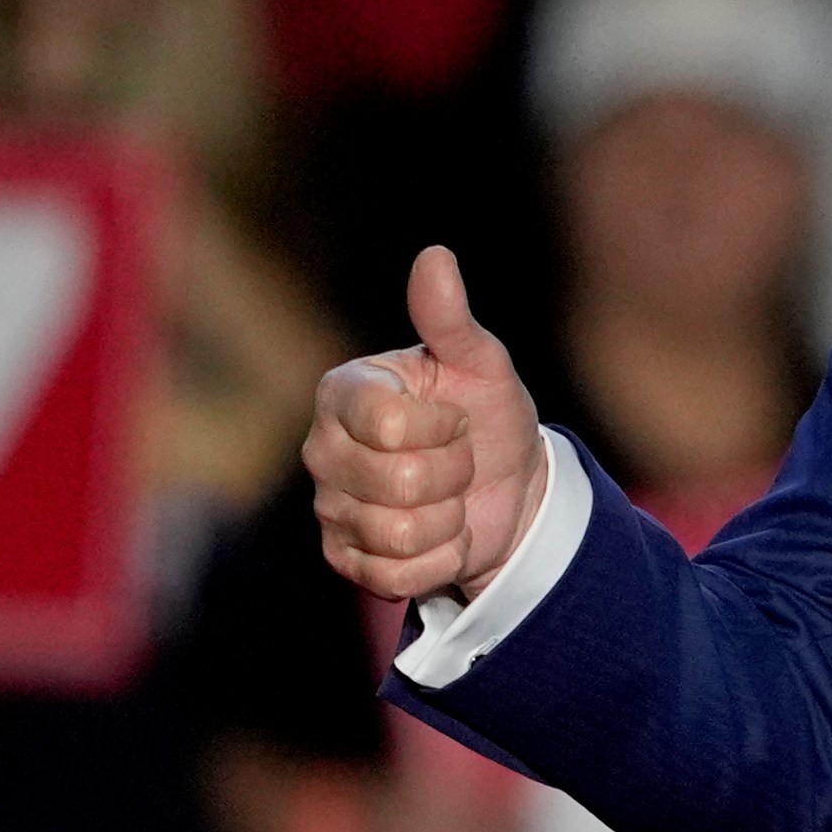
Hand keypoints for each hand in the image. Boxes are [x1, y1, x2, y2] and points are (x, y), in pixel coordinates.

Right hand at [302, 247, 545, 600]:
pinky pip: (394, 576)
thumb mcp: (481, 364)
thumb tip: (435, 256)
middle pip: (396, 484)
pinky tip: (441, 534)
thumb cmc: (487, 414)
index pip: (388, 425)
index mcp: (346, 391)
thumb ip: (452, 318)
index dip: (442, 428)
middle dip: (453, 475)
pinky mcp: (344, 559)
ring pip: (398, 533)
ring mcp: (329, 508)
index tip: (455, 417)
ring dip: (448, 519)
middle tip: (457, 460)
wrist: (509, 487)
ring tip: (450, 497)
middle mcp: (322, 448)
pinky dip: (438, 559)